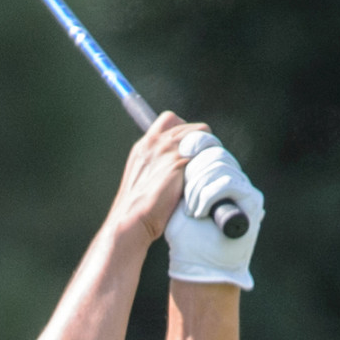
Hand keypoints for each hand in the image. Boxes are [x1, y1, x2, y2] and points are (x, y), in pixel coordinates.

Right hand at [111, 112, 212, 246]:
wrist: (130, 220)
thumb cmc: (137, 210)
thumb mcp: (142, 179)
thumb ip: (156, 166)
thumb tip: (176, 170)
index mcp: (144, 145)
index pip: (170, 120)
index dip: (184, 131)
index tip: (188, 149)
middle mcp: (155, 142)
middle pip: (189, 126)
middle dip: (199, 140)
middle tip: (202, 161)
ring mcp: (167, 150)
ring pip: (201, 134)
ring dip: (208, 149)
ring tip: (206, 168)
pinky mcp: (179, 162)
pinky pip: (205, 151)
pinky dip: (209, 161)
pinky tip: (206, 176)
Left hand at [164, 133, 263, 289]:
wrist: (199, 266)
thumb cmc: (185, 239)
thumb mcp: (177, 202)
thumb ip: (180, 176)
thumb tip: (178, 146)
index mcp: (217, 176)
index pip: (210, 146)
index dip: (196, 145)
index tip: (180, 153)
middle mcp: (233, 178)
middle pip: (215, 152)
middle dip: (194, 171)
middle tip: (184, 197)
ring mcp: (244, 188)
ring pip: (221, 164)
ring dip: (199, 187)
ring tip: (191, 211)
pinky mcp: (252, 200)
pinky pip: (228, 182)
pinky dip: (209, 195)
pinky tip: (199, 212)